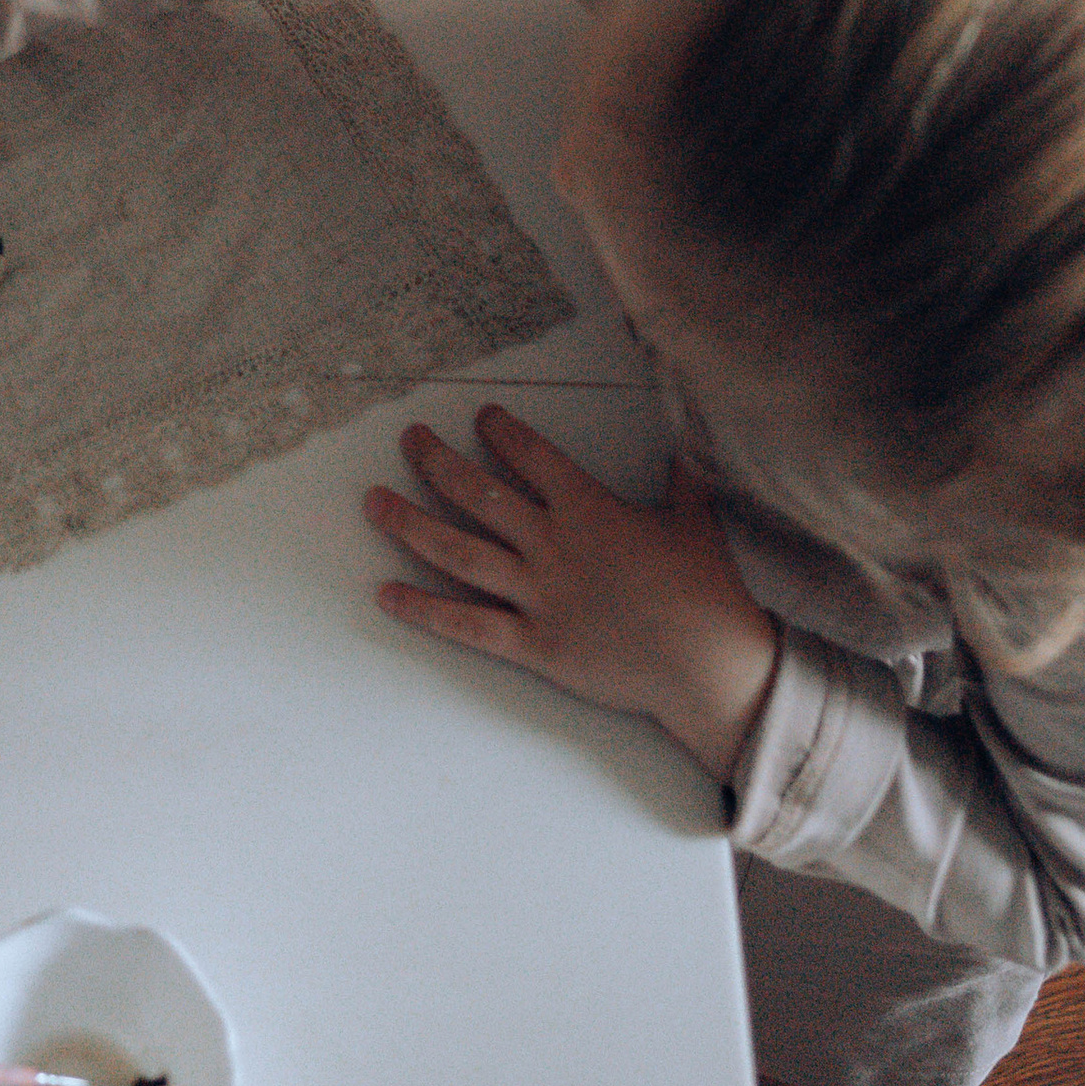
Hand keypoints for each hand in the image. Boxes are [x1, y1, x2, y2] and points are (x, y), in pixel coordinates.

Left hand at [367, 409, 779, 782]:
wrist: (710, 669)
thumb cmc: (706, 593)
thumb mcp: (697, 521)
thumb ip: (683, 478)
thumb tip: (686, 443)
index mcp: (589, 509)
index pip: (531, 454)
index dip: (501, 429)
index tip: (482, 416)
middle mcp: (553, 546)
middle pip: (478, 493)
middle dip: (436, 461)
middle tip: (409, 438)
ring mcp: (539, 596)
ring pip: (459, 552)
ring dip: (411, 524)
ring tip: (374, 501)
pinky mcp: (535, 645)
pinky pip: (469, 625)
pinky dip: (424, 610)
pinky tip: (385, 593)